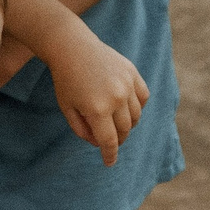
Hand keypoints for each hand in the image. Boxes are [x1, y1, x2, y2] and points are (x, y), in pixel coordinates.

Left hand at [48, 34, 148, 167]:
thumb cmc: (66, 80)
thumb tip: (100, 143)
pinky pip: (143, 98)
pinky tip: (126, 108)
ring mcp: (127, 84)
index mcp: (97, 109)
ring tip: (115, 123)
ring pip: (136, 116)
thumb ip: (82, 130)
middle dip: (117, 139)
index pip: (109, 141)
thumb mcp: (67, 108)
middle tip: (109, 140)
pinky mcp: (133, 73)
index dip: (110, 155)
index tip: (109, 162)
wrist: (72, 47)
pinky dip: (137, 107)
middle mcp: (116, 98)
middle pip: (124, 130)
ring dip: (127, 125)